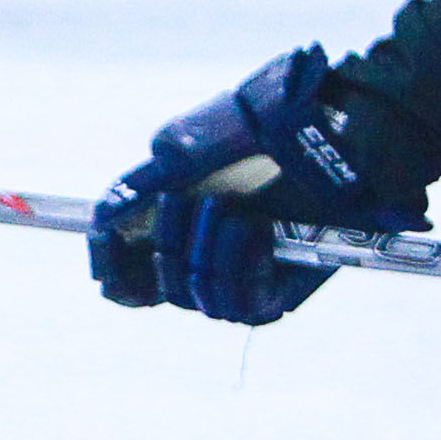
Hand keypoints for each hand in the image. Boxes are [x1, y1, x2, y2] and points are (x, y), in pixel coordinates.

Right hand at [89, 48, 440, 325]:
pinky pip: (237, 306)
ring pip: (195, 298)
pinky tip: (252, 230)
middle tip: (179, 203)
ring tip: (224, 210)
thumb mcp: (192, 150)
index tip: (102, 238)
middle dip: (161, 245)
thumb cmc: (270, 133)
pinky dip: (236, 267)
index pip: (132, 274)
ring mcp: (245, 278)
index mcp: (184, 230)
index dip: (112, 265)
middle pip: (157, 289)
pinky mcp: (280, 293)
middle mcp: (210, 260)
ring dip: (201, 253)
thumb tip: (103, 215)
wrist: (338, 136)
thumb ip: (144, 185)